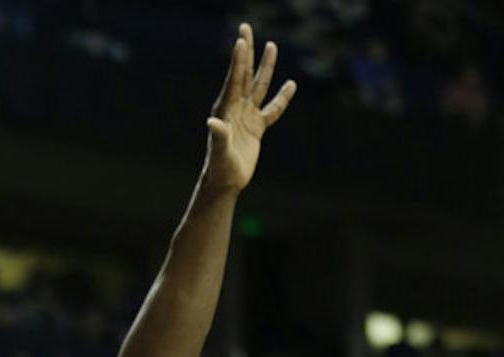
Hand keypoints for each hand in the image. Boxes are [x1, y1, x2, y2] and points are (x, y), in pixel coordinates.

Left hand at [204, 22, 296, 194]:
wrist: (226, 181)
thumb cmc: (220, 167)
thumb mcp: (219, 152)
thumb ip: (218, 136)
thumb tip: (212, 122)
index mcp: (226, 109)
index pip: (234, 80)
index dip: (238, 61)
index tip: (241, 40)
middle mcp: (236, 107)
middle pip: (243, 74)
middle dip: (246, 51)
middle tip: (245, 28)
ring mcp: (247, 115)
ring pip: (259, 86)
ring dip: (265, 67)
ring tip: (271, 45)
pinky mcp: (257, 127)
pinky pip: (272, 109)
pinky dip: (282, 98)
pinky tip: (291, 84)